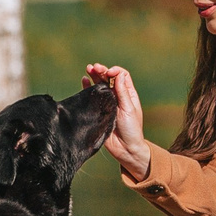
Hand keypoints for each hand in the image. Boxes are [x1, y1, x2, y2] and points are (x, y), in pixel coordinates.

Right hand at [82, 63, 149, 180]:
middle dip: (102, 71)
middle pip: (109, 78)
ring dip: (94, 76)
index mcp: (128, 94)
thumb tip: (119, 74)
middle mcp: (117, 96)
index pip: (121, 75)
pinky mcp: (98, 110)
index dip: (115, 71)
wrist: (125, 149)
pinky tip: (84, 80)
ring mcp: (107, 102)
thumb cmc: (131, 130)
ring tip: (88, 69)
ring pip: (100, 85)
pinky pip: (92, 96)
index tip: (109, 73)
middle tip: (95, 67)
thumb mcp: (129, 109)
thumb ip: (122, 92)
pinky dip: (88, 87)